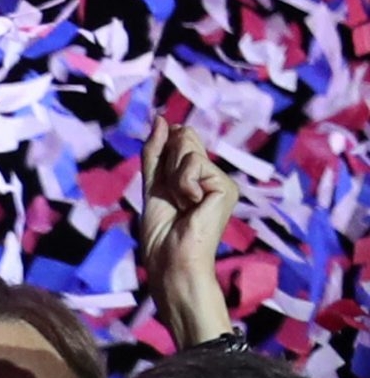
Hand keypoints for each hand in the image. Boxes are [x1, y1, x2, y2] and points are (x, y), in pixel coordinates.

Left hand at [139, 116, 237, 297]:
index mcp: (196, 176)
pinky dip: (182, 186)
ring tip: (181, 205)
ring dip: (173, 179)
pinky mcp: (226, 187)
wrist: (169, 260)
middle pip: (183, 138)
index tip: (163, 182)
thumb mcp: (152, 184)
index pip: (178, 139)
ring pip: (187, 149)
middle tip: (173, 199)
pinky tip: (191, 207)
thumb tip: (161, 118)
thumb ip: (156, 152)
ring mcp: (221, 181)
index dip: (163, 152)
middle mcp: (213, 175)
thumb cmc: (160, 232)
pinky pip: (193, 164)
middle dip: (166, 167)